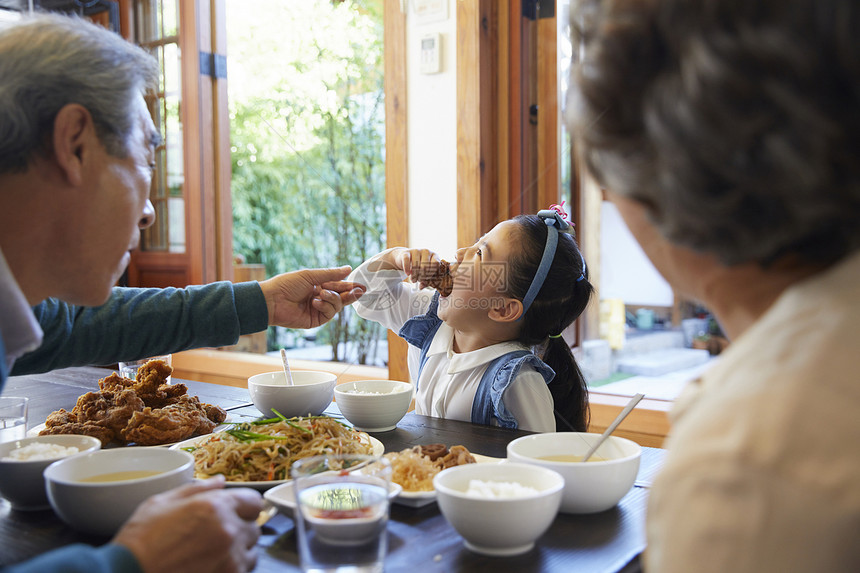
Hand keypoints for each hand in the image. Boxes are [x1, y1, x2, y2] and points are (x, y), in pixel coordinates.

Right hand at [113, 476, 263, 572]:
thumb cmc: (140, 541)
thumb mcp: (163, 502)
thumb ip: (197, 489)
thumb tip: (220, 481)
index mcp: (216, 507)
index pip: (254, 502)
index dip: (243, 506)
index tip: (234, 512)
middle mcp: (229, 531)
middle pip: (253, 528)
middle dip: (238, 529)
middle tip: (213, 536)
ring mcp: (230, 559)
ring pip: (251, 552)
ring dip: (237, 551)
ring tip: (210, 553)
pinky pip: (243, 571)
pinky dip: (231, 569)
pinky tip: (209, 566)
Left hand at [259, 266, 364, 328]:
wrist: (272, 300)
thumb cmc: (287, 284)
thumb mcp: (310, 275)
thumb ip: (331, 274)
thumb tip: (348, 268)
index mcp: (318, 285)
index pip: (338, 286)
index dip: (350, 286)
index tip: (361, 285)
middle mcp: (320, 298)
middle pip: (341, 298)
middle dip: (350, 294)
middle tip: (359, 290)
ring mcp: (318, 310)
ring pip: (337, 306)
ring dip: (333, 298)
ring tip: (322, 293)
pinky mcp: (315, 320)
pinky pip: (329, 314)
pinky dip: (325, 306)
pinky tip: (316, 302)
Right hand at [391, 248, 445, 287]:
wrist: (406, 257)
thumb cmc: (419, 265)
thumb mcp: (424, 272)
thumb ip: (425, 280)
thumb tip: (421, 287)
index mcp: (434, 255)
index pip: (436, 264)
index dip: (431, 273)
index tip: (427, 279)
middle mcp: (426, 251)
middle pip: (425, 266)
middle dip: (422, 276)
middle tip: (419, 280)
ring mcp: (416, 250)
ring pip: (416, 265)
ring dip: (414, 275)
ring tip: (413, 280)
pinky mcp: (407, 252)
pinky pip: (407, 261)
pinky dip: (407, 269)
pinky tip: (407, 274)